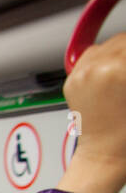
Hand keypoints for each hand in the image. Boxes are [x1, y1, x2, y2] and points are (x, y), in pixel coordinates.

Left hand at [59, 31, 125, 192]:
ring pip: (109, 44)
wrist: (104, 153)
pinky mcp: (71, 80)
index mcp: (117, 69)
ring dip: (121, 52)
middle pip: (124, 39)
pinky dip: (103, 59)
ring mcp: (79, 74)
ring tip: (123, 72)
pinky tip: (112, 73)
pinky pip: (92, 55)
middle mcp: (94, 68)